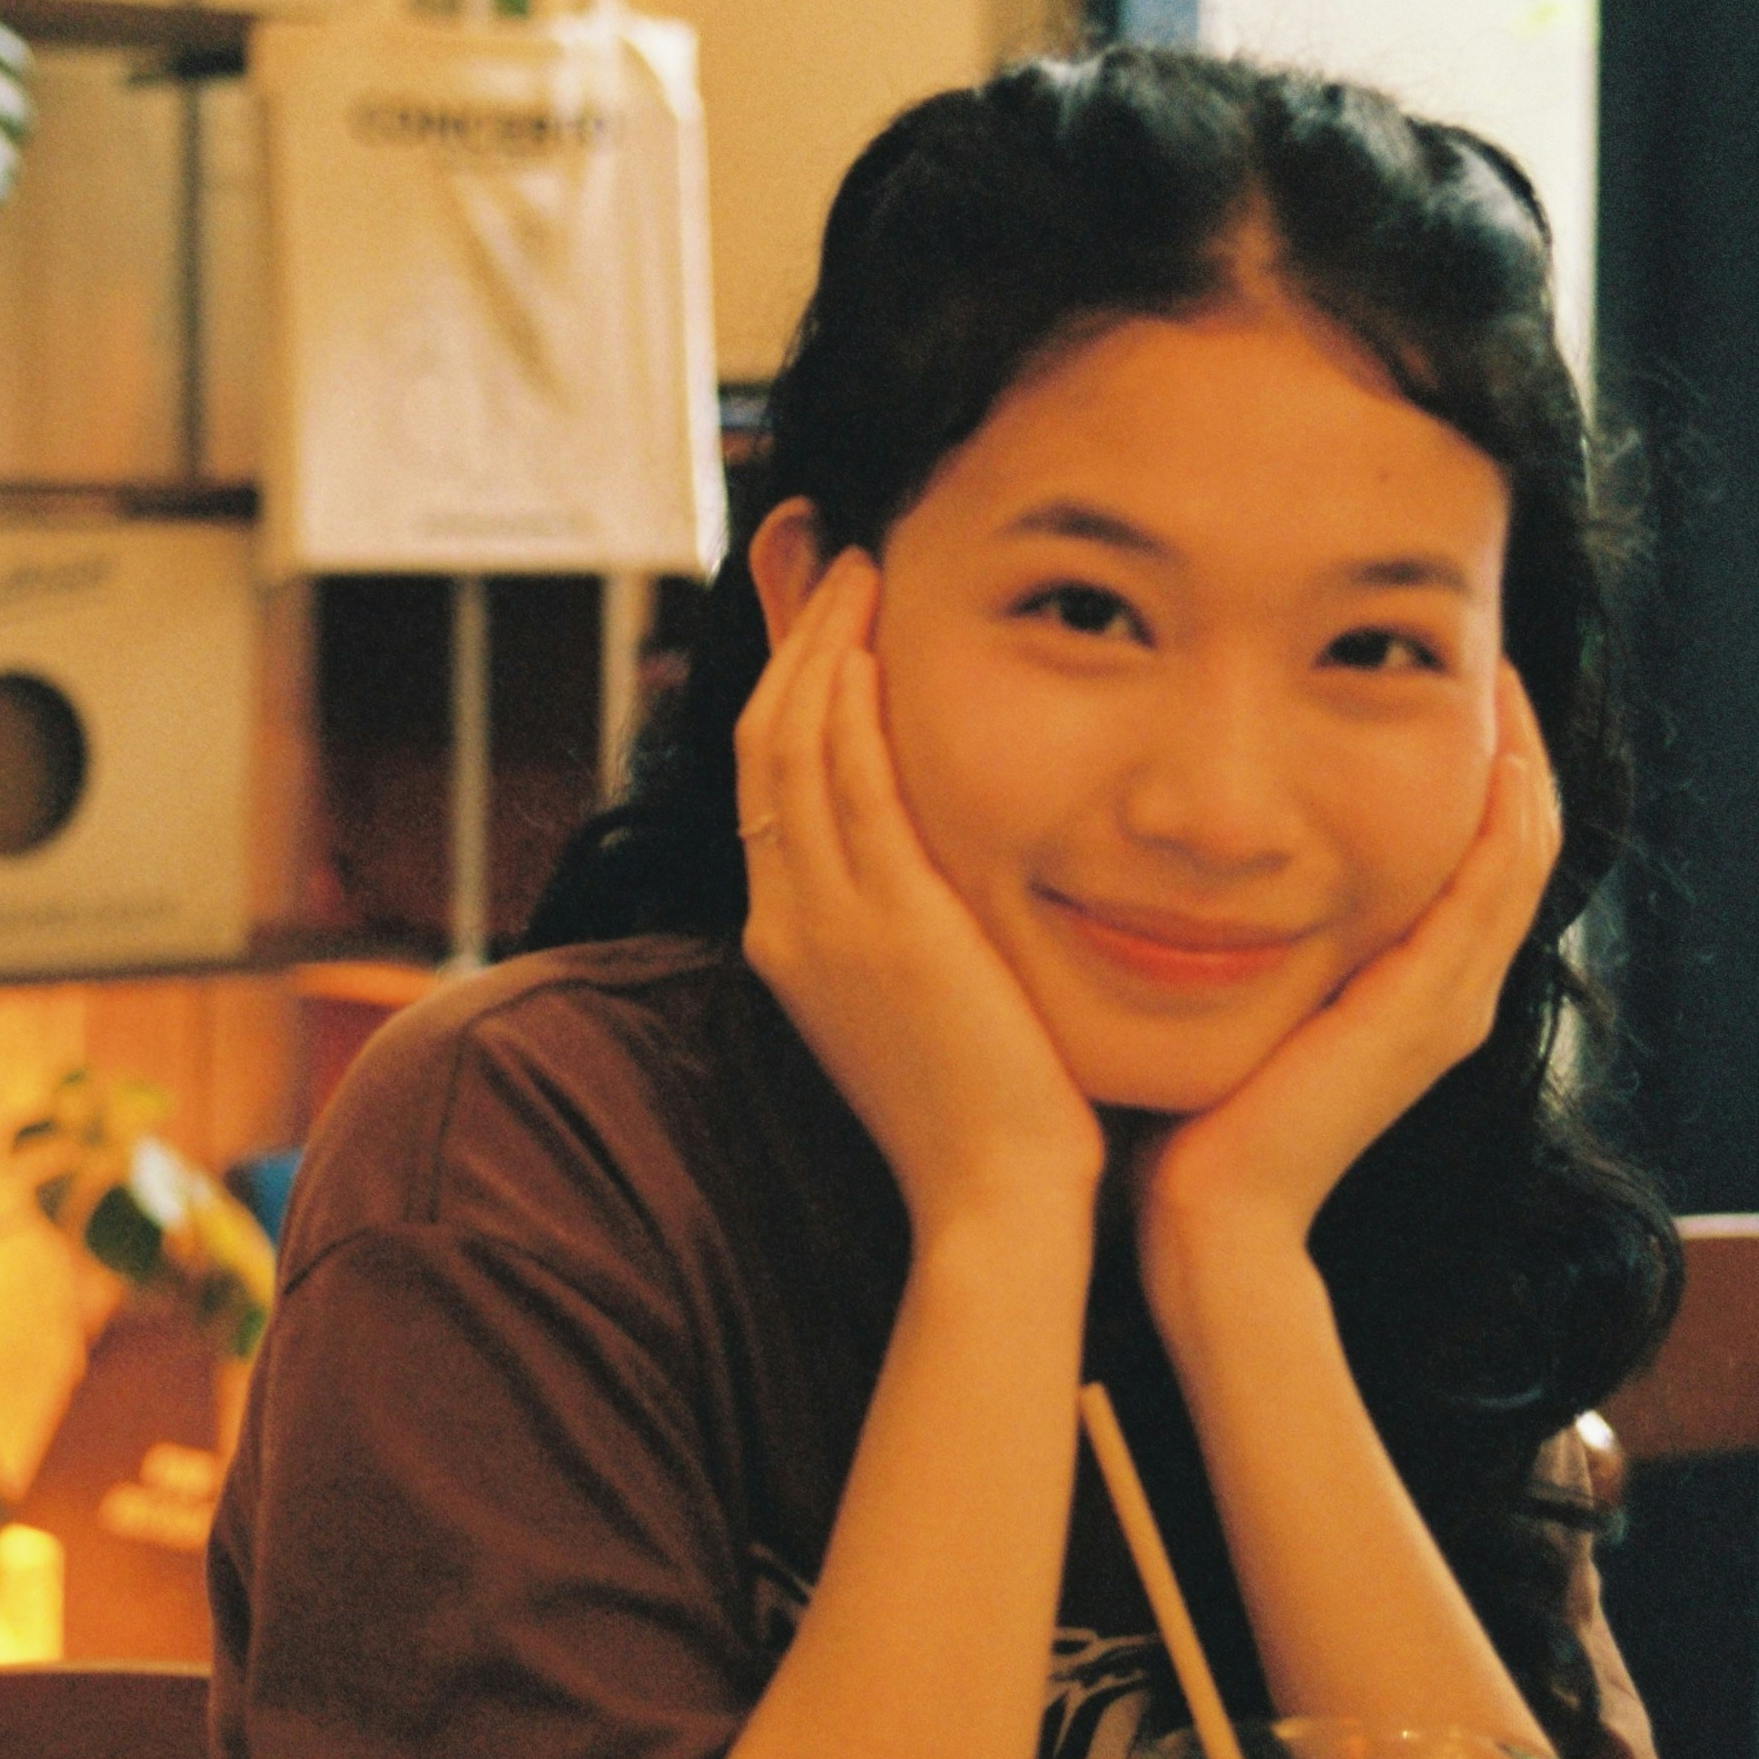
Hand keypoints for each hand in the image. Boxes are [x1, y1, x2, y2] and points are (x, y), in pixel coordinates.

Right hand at [736, 550, 1102, 1242]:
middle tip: (839, 554)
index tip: (831, 615)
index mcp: (789, 940)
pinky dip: (844, 695)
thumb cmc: (992, 1113)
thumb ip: (918, 921)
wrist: (996, 1204)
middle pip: (762, 739)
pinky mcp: (884, 921)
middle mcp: (785, 920)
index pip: (769, 779)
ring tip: (864, 566)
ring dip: (820, 640)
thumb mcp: (928, 1000)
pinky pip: (842, 778)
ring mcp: (824, 920)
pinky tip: (874, 634)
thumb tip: (941, 865)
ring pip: (791, 741)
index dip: (790, 682)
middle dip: (794, 635)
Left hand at [1138, 666, 1561, 1317]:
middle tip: (1470, 638)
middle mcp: (1450, 988)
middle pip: (1518, 831)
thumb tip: (1174, 837)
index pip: (1470, 842)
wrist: (1205, 1221)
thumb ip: (1229, 920)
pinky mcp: (1434, 1010)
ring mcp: (1452, 1002)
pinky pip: (1495, 881)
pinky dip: (1502, 805)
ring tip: (1492, 660)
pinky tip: (1489, 734)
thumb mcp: (1222, 984)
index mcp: (1408, 982)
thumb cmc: (1189, 1112)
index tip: (1420, 662)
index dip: (1467, 754)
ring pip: (1524, 845)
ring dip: (1517, 750)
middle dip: (1506, 733)